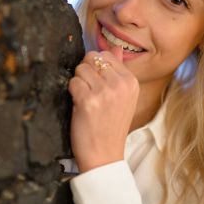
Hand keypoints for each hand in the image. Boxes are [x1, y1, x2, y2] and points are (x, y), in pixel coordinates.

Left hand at [68, 46, 139, 172]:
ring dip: (78, 84)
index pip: (106, 55)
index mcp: (131, 81)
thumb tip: (114, 47)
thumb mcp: (122, 97)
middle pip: (91, 59)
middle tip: (89, 92)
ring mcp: (105, 92)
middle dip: (85, 72)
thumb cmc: (110, 127)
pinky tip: (80, 107)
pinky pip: (72, 83)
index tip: (97, 85)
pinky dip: (72, 93)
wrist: (104, 155)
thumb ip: (118, 70)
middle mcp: (120, 84)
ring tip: (85, 100)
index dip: (95, 68)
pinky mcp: (88, 101)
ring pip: (80, 69)